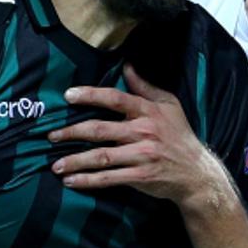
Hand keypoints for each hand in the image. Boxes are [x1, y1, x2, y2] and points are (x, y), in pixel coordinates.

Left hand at [50, 64, 229, 210]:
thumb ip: (145, 87)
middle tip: (51, 135)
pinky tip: (71, 181)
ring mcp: (141, 155)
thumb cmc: (180, 135)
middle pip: (100, 129)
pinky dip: (88, 181)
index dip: (90, 95)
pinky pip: (109, 178)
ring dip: (75, 160)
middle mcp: (143, 132)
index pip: (115, 98)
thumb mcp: (169, 105)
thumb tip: (127, 66)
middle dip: (72, 132)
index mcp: (147, 112)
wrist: (196, 173)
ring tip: (55, 165)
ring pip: (101, 156)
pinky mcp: (140, 176)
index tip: (68, 95)